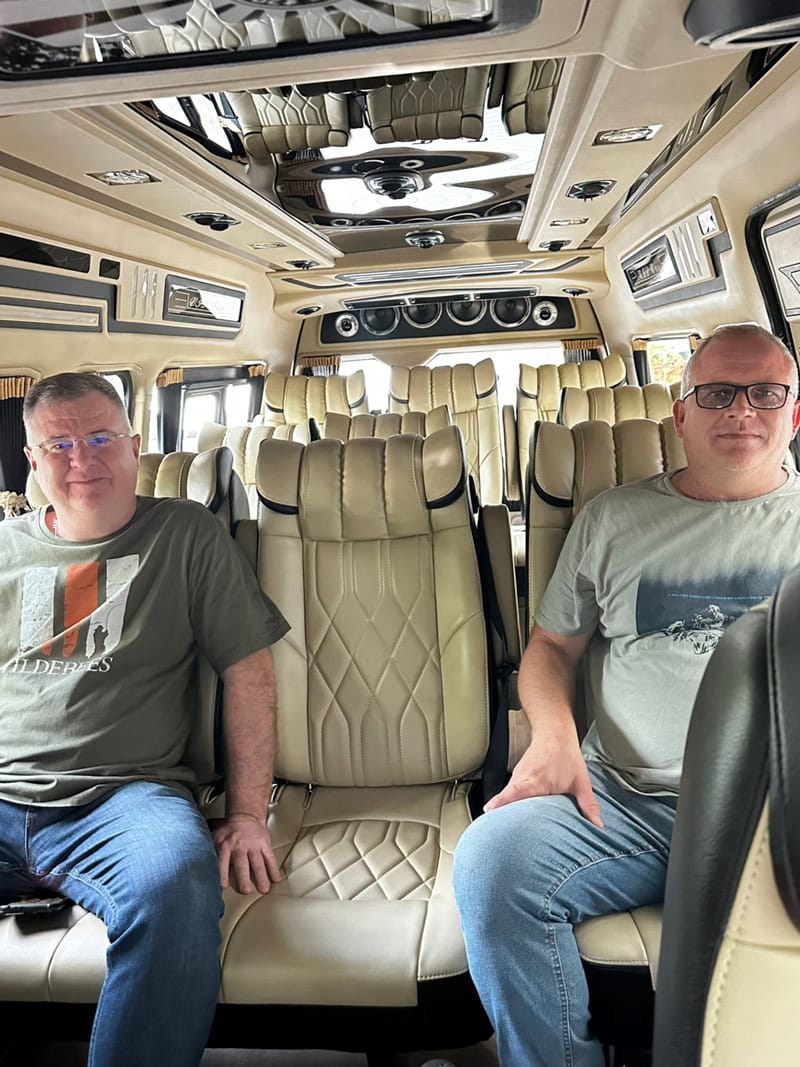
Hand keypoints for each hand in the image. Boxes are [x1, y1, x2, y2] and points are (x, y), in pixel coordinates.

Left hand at [211, 814, 281, 893]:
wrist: (245, 816)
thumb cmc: (229, 831)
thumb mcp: (215, 837)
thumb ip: (209, 850)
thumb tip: (199, 864)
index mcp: (225, 846)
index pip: (222, 862)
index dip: (222, 875)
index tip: (224, 887)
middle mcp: (240, 846)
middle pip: (242, 865)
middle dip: (244, 878)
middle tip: (246, 891)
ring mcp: (253, 846)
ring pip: (258, 863)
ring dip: (261, 877)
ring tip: (264, 889)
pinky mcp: (264, 844)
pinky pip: (270, 857)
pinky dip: (273, 868)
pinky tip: (276, 878)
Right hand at [485, 726, 603, 827]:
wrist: (554, 732)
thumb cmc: (566, 755)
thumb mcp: (581, 782)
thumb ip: (588, 805)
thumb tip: (597, 825)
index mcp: (537, 781)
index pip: (514, 793)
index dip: (501, 803)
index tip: (490, 812)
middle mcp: (522, 778)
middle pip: (506, 800)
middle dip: (502, 816)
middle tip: (498, 832)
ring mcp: (517, 777)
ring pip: (507, 797)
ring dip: (506, 811)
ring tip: (505, 829)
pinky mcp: (517, 777)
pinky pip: (509, 793)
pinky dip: (509, 804)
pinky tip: (514, 815)